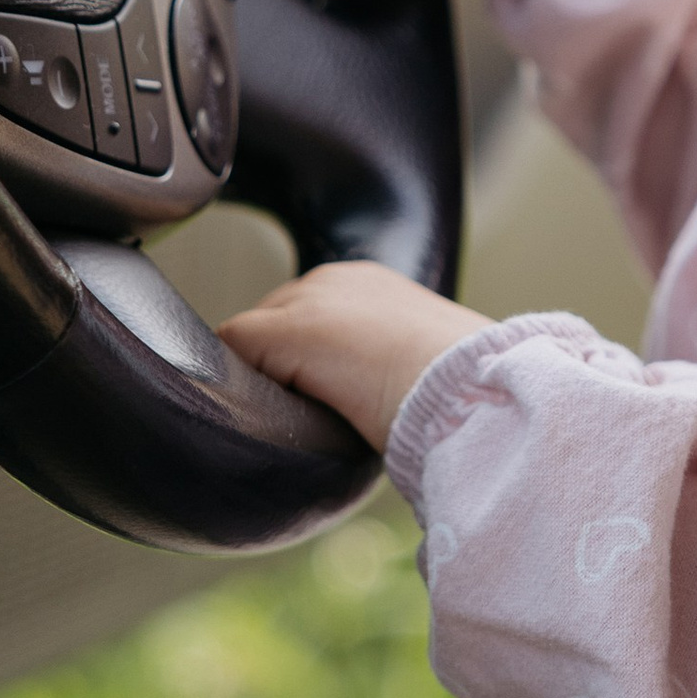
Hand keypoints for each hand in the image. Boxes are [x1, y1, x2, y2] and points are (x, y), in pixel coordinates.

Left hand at [223, 260, 494, 448]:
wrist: (467, 386)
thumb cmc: (460, 388)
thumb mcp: (425, 364)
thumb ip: (394, 364)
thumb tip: (380, 399)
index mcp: (372, 285)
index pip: (310, 314)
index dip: (308, 360)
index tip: (330, 397)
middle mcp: (333, 280)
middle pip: (272, 320)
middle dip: (281, 364)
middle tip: (310, 412)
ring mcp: (304, 303)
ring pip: (251, 338)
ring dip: (264, 375)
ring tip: (296, 417)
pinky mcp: (280, 332)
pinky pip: (229, 352)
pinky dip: (238, 385)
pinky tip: (268, 416)